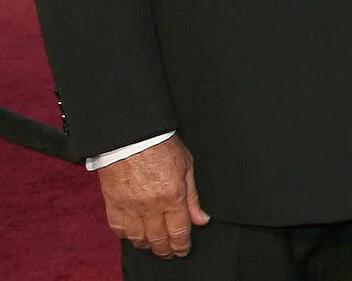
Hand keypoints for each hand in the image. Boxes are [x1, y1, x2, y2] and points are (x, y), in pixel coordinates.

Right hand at [97, 137, 208, 257]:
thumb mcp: (187, 166)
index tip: (183, 250)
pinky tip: (134, 235)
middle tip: (170, 253)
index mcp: (172, 195)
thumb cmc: (160, 145)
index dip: (182, 246)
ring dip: (147, 245)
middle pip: (158, 239)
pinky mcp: (112, 204)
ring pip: (138, 238)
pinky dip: (126, 236)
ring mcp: (130, 206)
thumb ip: (193, 196)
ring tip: (154, 246)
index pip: (179, 231)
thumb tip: (202, 219)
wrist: (130, 136)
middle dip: (166, 250)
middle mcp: (151, 205)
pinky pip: (118, 229)